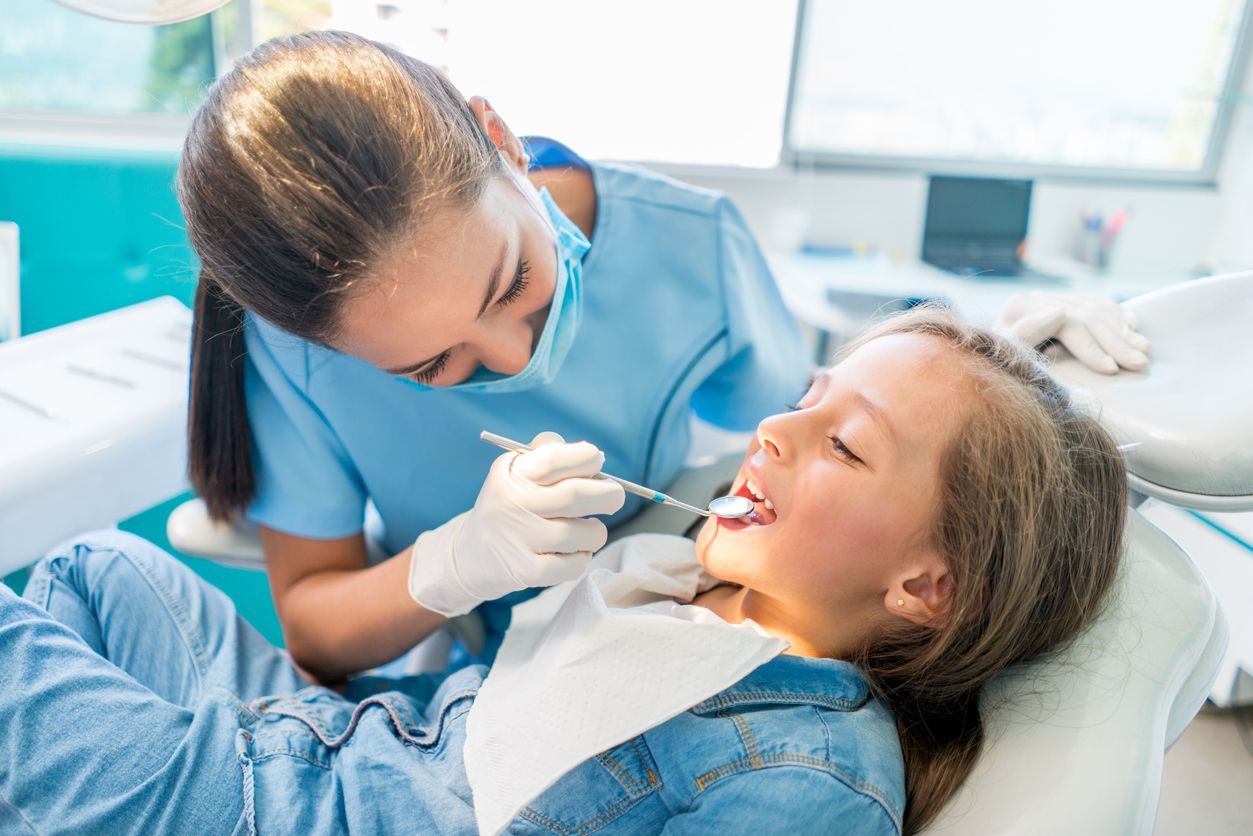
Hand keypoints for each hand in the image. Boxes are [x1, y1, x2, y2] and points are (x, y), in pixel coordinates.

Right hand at [408, 432, 625, 616]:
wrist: (470, 554)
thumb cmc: (508, 506)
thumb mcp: (515, 472)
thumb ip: (547, 454)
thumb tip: (593, 456)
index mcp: (512, 474)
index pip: (555, 459)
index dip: (586, 458)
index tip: (596, 462)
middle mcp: (513, 503)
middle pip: (575, 495)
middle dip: (609, 494)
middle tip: (613, 497)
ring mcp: (519, 539)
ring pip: (581, 533)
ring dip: (596, 532)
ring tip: (588, 530)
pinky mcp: (525, 571)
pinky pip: (573, 565)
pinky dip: (582, 557)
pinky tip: (574, 552)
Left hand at [995, 291, 1150, 373]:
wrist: (997, 373)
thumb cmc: (1002, 372)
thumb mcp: (1007, 360)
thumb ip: (1024, 337)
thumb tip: (1059, 312)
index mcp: (1020, 307)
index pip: (1066, 322)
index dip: (1091, 347)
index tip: (1111, 370)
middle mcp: (1036, 298)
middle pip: (1086, 315)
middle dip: (1115, 342)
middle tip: (1139, 365)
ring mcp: (1053, 298)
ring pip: (1098, 308)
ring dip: (1123, 331)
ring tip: (1143, 352)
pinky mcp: (1067, 304)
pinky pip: (1100, 303)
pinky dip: (1120, 316)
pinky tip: (1134, 329)